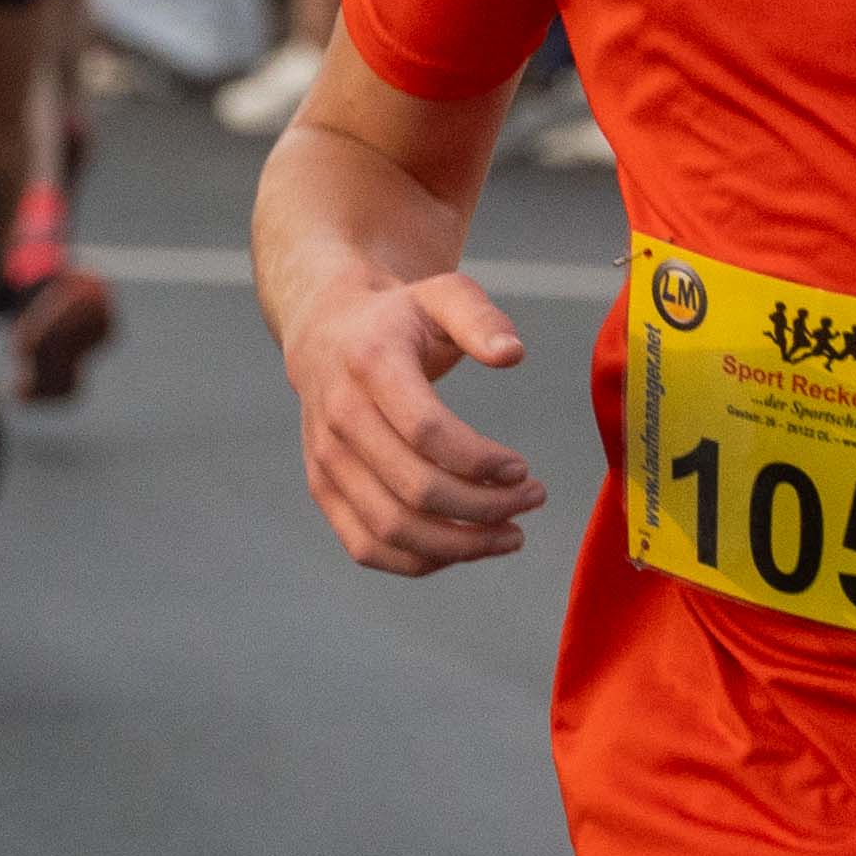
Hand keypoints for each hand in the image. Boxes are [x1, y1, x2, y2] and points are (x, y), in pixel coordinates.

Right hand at [290, 266, 542, 571]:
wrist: (326, 332)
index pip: (426, 433)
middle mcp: (339, 418)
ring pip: (392, 529)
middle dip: (486, 507)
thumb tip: (512, 354)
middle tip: (533, 498)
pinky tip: (467, 547)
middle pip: (415, 490)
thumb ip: (480, 317)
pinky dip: (421, 561)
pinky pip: (367, 546)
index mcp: (370, 366)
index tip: (523, 469)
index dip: (480, 461)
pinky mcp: (323, 490)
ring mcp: (326, 460)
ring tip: (512, 534)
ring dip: (460, 545)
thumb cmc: (400, 318)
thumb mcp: (443, 294)